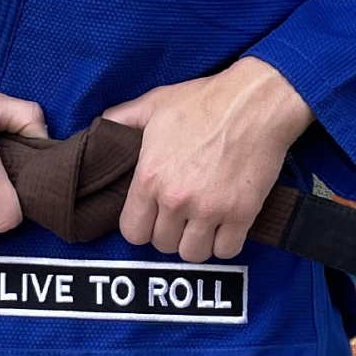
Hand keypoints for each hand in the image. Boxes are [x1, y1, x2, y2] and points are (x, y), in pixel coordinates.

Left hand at [102, 56, 314, 263]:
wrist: (254, 102)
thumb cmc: (203, 101)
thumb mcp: (154, 103)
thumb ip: (122, 119)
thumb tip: (101, 127)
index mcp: (150, 176)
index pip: (132, 232)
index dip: (140, 225)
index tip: (151, 215)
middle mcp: (176, 199)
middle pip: (162, 245)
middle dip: (169, 231)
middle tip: (179, 214)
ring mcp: (210, 210)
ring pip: (193, 254)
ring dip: (195, 241)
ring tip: (200, 222)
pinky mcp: (242, 214)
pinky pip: (226, 251)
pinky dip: (224, 242)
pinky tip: (223, 224)